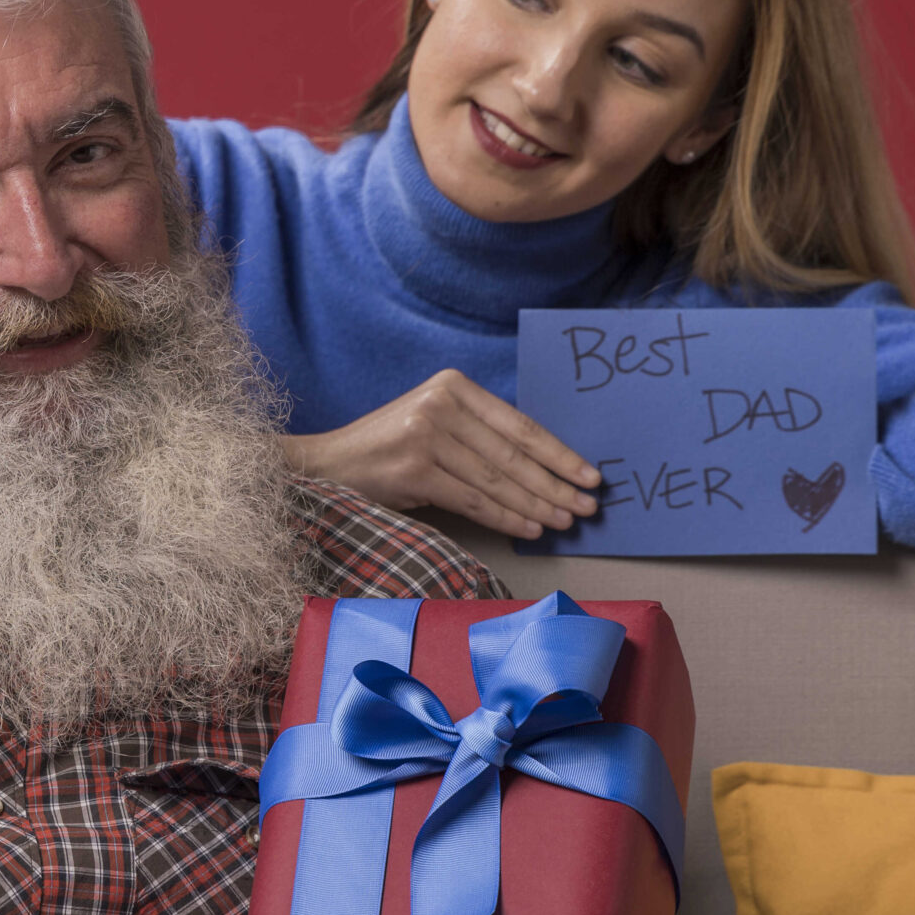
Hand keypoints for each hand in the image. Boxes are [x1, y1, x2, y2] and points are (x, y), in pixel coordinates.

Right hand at [280, 370, 599, 537]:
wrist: (326, 465)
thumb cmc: (387, 451)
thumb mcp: (434, 425)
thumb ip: (478, 435)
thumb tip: (543, 470)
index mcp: (453, 386)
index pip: (518, 424)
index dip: (558, 453)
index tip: (589, 475)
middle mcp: (440, 404)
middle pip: (512, 453)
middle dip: (555, 484)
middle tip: (588, 507)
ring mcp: (425, 435)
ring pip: (496, 479)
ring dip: (536, 505)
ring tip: (565, 522)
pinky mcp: (414, 469)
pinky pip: (472, 499)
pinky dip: (505, 517)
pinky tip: (529, 528)